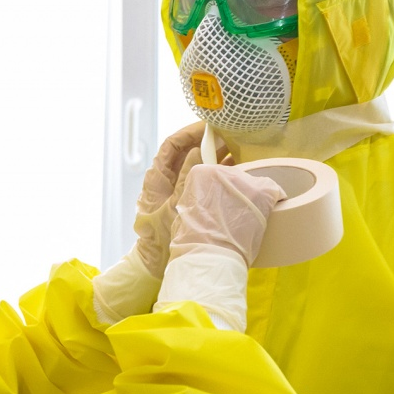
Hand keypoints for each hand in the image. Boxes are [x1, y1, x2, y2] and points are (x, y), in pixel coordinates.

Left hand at [132, 122, 228, 277]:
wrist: (155, 267)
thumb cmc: (159, 240)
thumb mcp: (175, 206)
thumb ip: (186, 179)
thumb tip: (197, 152)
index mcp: (157, 178)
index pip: (172, 145)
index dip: (189, 132)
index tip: (209, 126)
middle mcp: (167, 181)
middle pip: (187, 152)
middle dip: (208, 142)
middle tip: (230, 135)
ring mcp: (178, 191)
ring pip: (198, 165)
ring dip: (216, 157)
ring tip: (237, 148)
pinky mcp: (189, 202)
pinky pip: (204, 181)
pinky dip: (218, 173)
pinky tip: (235, 169)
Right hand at [154, 165, 284, 331]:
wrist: (209, 258)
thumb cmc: (194, 242)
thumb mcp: (187, 213)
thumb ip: (198, 200)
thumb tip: (208, 203)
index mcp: (200, 174)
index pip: (218, 176)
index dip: (222, 192)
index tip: (224, 206)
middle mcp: (222, 171)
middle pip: (237, 178)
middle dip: (239, 194)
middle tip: (238, 215)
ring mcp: (244, 181)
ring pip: (256, 184)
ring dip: (255, 199)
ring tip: (253, 220)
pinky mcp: (264, 193)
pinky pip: (276, 191)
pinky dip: (277, 201)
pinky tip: (273, 213)